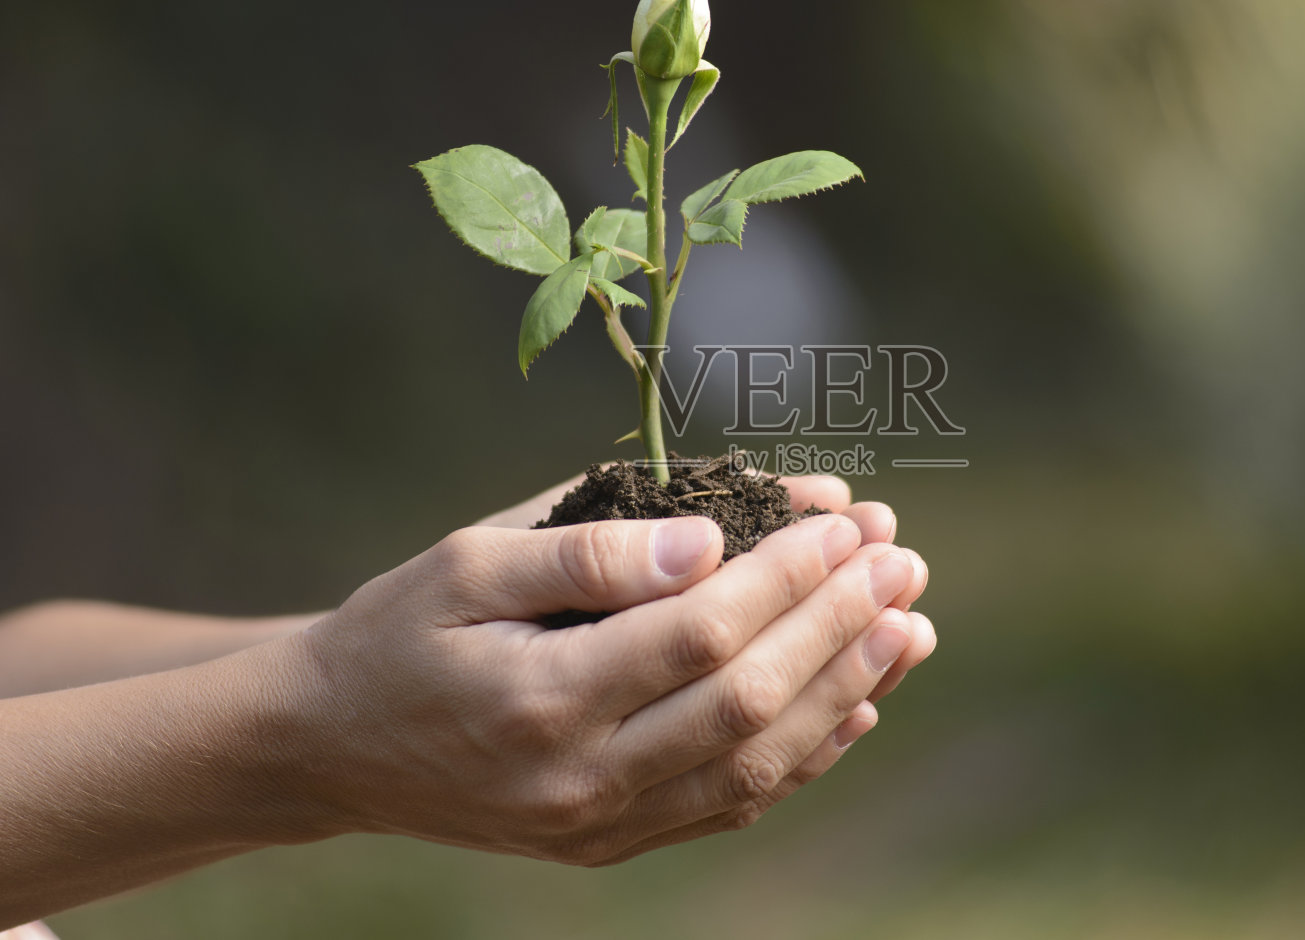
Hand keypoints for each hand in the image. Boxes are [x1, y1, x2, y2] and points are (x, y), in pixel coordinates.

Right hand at [282, 502, 933, 864]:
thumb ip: (592, 550)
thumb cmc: (401, 630)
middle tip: (904, 559)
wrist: (333, 745)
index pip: (703, 632)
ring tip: (910, 623)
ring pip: (755, 762)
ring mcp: (600, 825)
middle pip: (747, 701)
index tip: (849, 518)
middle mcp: (579, 779)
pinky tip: (860, 702)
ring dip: (847, 688)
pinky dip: (805, 754)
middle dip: (839, 624)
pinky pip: (730, 804)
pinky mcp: (611, 845)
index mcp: (541, 697)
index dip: (789, 574)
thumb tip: (711, 538)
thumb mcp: (469, 563)